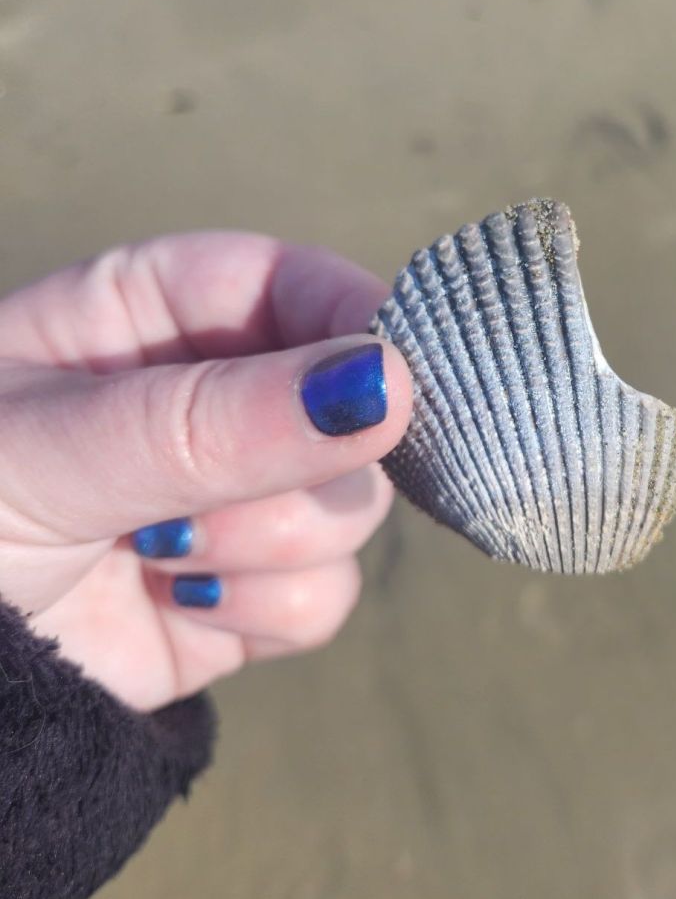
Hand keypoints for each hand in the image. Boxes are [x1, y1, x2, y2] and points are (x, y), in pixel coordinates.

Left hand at [0, 233, 411, 710]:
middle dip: (296, 470)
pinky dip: (261, 612)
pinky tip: (181, 604)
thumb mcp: (59, 447)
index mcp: (163, 315)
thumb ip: (215, 419)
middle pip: (354, 411)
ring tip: (159, 555)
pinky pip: (327, 595)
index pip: (299, 287)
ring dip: (266, 546)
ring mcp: (247, 499)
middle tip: (200, 502)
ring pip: (352, 509)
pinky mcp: (256, 591)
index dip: (358, 323)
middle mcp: (222, 400)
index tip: (392, 380)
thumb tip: (386, 385)